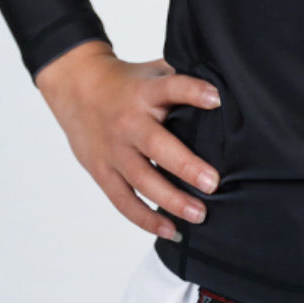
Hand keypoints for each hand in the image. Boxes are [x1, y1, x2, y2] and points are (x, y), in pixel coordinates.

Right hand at [33, 40, 221, 238]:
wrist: (75, 87)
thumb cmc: (126, 82)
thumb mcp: (152, 72)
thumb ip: (182, 78)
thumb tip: (227, 84)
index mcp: (145, 92)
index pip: (170, 88)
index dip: (193, 92)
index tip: (217, 99)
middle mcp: (129, 122)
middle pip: (156, 146)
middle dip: (186, 166)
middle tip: (213, 183)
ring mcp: (113, 149)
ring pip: (141, 179)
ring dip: (171, 200)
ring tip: (199, 214)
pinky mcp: (102, 171)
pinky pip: (124, 200)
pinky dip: (146, 219)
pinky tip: (171, 230)